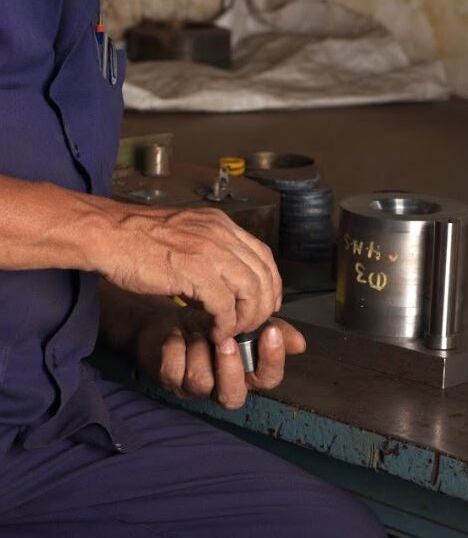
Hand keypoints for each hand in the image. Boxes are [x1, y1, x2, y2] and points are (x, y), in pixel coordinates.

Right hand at [100, 206, 281, 344]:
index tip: (266, 304)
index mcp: (220, 225)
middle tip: (251, 325)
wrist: (106, 234)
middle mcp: (221, 234)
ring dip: (246, 317)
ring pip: (251, 290)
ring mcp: (210, 250)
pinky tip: (216, 332)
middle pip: (263, 275)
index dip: (270, 284)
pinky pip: (225, 305)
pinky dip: (226, 324)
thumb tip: (224, 287)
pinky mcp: (195, 271)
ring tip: (232, 331)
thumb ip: (210, 255)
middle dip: (262, 306)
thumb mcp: (186, 237)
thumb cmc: (137, 239)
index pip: (263, 255)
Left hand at [135, 307, 305, 408]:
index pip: (268, 379)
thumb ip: (271, 330)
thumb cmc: (211, 322)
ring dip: (199, 352)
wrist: (170, 319)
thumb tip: (299, 344)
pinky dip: (176, 350)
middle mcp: (222, 386)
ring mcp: (195, 388)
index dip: (272, 360)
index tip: (271, 331)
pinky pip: (173, 373)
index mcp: (246, 373)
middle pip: (233, 396)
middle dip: (230, 369)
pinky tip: (177, 335)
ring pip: (201, 383)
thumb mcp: (243, 321)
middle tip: (227, 341)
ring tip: (196, 331)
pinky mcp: (169, 380)